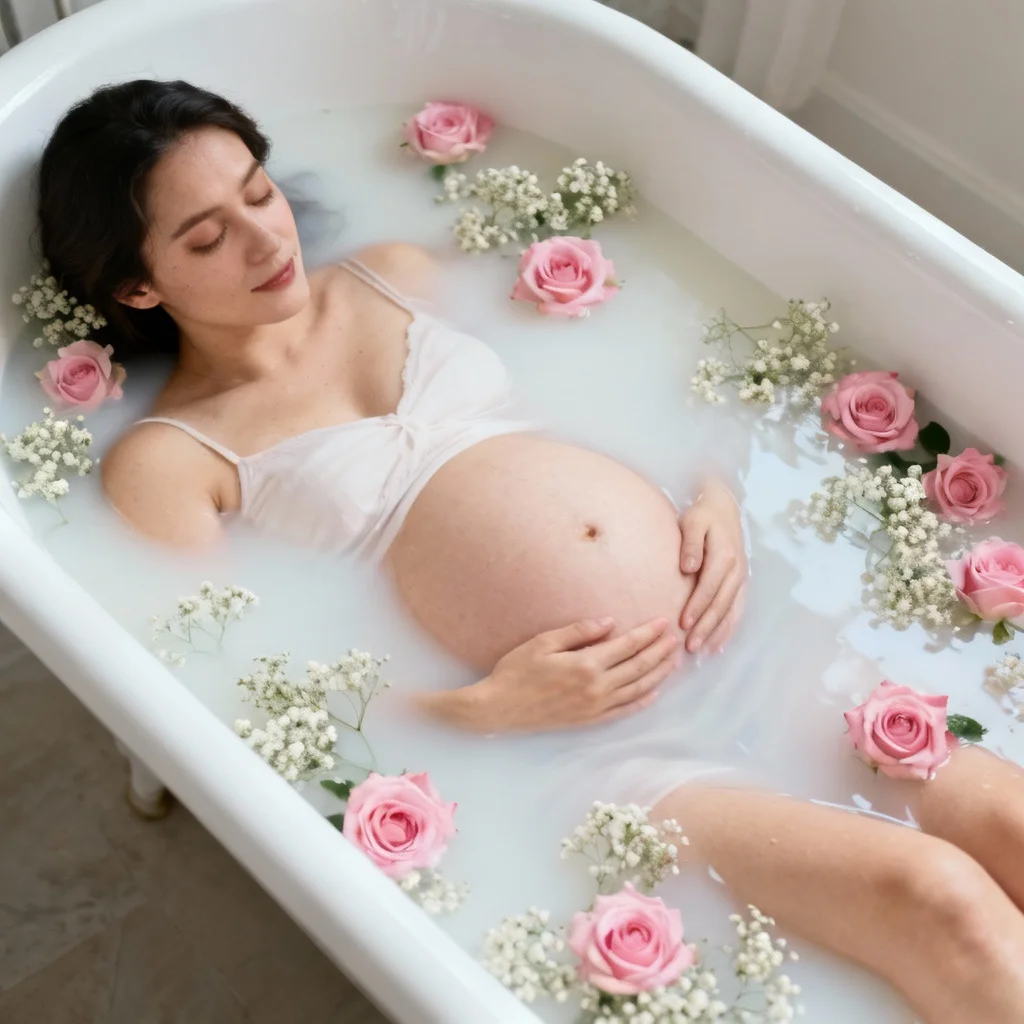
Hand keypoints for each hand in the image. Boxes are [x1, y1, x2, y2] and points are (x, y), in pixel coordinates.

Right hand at [416, 618, 680, 733]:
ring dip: (658, 674)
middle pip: (638, 667)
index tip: (664, 623)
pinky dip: (642, 701)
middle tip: (676, 639)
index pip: (627, 646)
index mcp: (586, 664)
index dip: (648, 634)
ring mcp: (595, 707)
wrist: (499, 708)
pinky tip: (654, 692)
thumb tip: (610, 623)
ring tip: (673, 661)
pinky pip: (624, 711)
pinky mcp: (589, 721)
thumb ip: (578, 632)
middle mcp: (596, 687)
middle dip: (660, 651)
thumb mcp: (543, 642)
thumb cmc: (516, 670)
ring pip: (637, 689)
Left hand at [678, 479, 748, 653]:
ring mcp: (741, 578)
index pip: (710, 586)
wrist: (724, 508)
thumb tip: (688, 568)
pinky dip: (729, 628)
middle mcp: (736, 569)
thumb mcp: (692, 522)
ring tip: (704, 651)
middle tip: (691, 646)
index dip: (698, 606)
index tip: (684, 623)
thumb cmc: (703, 516)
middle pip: (721, 603)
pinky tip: (719, 645)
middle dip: (707, 626)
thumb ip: (690, 544)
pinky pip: (737, 609)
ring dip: (718, 632)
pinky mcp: (741, 583)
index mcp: (724, 554)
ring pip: (731, 610)